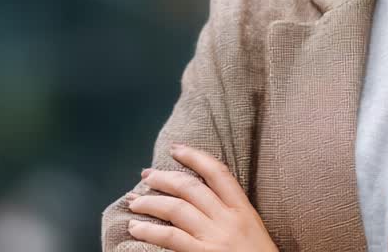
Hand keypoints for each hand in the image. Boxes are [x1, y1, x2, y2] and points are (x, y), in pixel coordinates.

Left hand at [126, 142, 277, 251]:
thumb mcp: (253, 231)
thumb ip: (231, 214)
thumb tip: (202, 202)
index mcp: (244, 211)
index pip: (218, 173)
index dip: (195, 156)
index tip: (176, 149)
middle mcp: (229, 220)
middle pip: (190, 188)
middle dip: (164, 178)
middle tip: (146, 175)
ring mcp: (215, 238)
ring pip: (176, 209)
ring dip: (150, 203)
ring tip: (134, 202)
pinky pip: (171, 237)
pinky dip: (150, 231)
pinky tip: (136, 229)